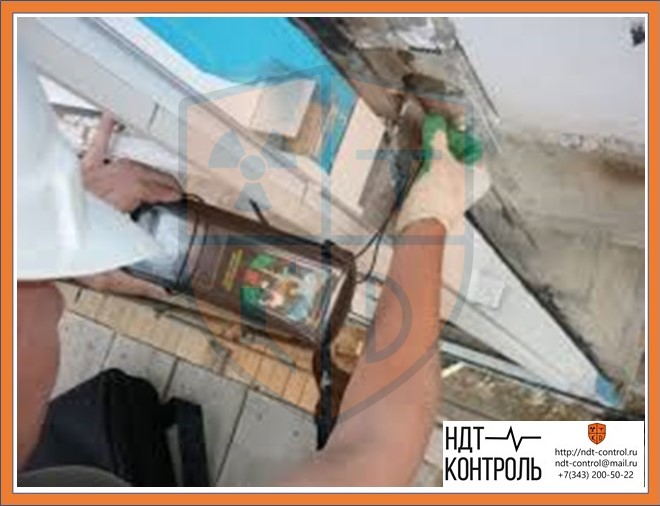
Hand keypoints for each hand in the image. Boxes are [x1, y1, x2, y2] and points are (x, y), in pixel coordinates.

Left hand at [77, 112, 181, 297]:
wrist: (38, 242)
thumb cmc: (68, 255)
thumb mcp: (106, 276)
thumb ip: (137, 284)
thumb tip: (162, 292)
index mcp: (116, 205)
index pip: (149, 192)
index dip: (167, 194)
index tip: (178, 200)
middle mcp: (106, 187)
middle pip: (143, 177)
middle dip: (164, 183)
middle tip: (176, 191)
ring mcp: (94, 178)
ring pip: (128, 166)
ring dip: (148, 170)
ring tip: (162, 177)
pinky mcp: (82, 175)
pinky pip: (96, 149)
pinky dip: (106, 132)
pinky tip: (112, 119)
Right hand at [396, 129, 490, 233]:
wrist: (417, 225)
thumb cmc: (437, 202)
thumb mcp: (440, 161)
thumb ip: (438, 139)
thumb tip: (438, 125)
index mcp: (480, 175)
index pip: (472, 145)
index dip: (458, 132)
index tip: (444, 123)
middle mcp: (468, 182)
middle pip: (456, 153)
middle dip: (441, 141)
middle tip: (430, 129)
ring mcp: (450, 189)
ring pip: (441, 162)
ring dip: (429, 152)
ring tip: (420, 141)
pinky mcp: (434, 194)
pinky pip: (429, 173)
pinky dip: (422, 164)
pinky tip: (414, 157)